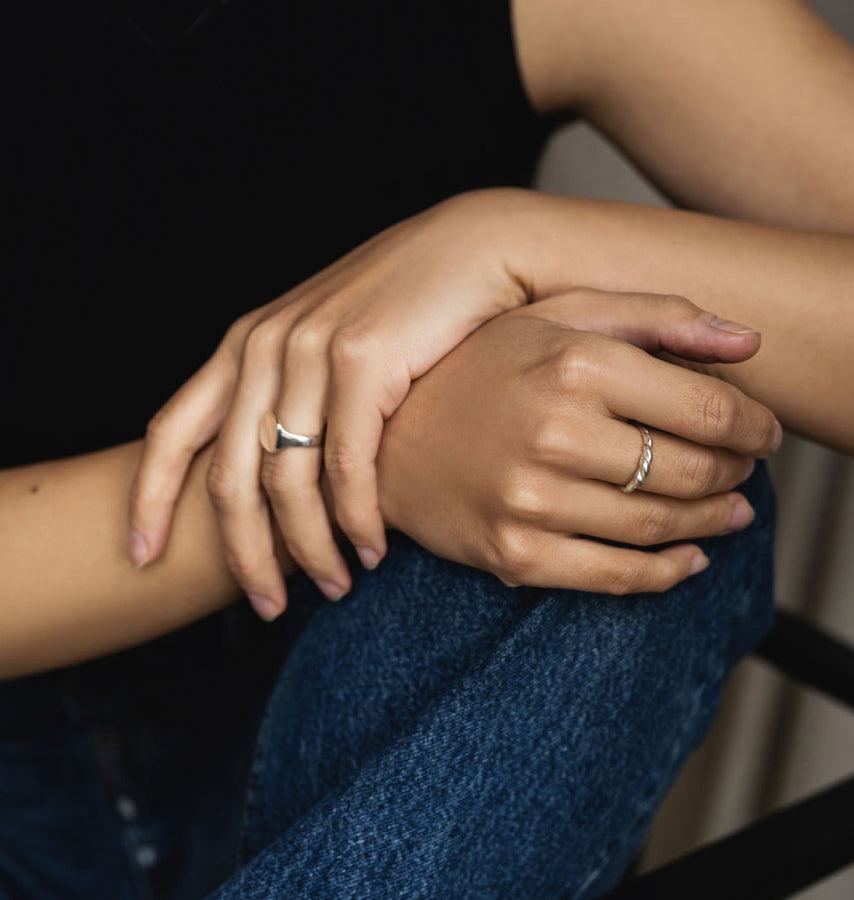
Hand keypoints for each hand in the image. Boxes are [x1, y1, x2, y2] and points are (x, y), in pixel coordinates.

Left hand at [127, 192, 528, 617]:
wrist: (477, 249)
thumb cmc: (407, 308)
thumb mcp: (330, 343)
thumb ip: (293, 393)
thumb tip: (279, 475)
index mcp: (244, 342)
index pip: (170, 431)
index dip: (148, 500)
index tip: (139, 558)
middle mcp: (265, 344)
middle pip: (228, 476)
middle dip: (243, 555)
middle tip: (266, 607)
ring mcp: (311, 350)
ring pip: (287, 482)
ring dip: (309, 550)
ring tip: (334, 588)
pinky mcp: (365, 360)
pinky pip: (348, 466)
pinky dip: (357, 520)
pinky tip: (372, 550)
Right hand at [376, 290, 780, 593]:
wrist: (389, 441)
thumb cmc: (478, 371)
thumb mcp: (555, 316)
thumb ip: (654, 317)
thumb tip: (749, 342)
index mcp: (574, 362)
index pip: (706, 406)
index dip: (754, 426)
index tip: (766, 433)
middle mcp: (554, 430)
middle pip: (692, 470)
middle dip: (736, 474)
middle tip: (745, 471)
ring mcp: (530, 499)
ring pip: (660, 526)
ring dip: (711, 522)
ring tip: (727, 511)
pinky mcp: (515, 553)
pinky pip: (617, 577)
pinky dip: (668, 573)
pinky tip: (689, 558)